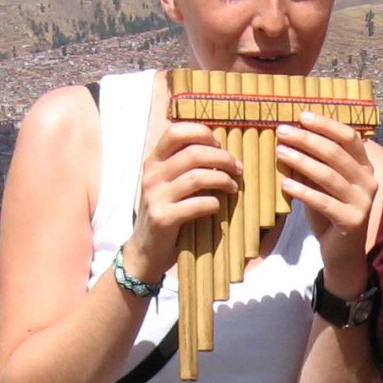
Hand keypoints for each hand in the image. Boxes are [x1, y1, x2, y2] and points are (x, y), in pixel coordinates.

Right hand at [123, 118, 240, 281]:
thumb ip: (184, 165)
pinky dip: (214, 204)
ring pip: (198, 177)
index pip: (176, 132)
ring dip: (223, 180)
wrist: (144, 250)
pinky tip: (218, 207)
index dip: (202, 133)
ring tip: (233, 187)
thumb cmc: (165, 212)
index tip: (219, 145)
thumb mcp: (168, 184)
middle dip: (223, 158)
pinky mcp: (163, 218)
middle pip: (194, 153)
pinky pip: (198, 204)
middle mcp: (152, 175)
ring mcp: (155, 196)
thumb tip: (219, 146)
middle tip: (237, 168)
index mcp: (154, 162)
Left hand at [277, 111, 376, 293]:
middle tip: (282, 131)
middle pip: (336, 153)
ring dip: (302, 161)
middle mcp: (368, 182)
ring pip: (330, 176)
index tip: (302, 116)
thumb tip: (289, 137)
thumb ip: (314, 164)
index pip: (349, 138)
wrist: (342, 253)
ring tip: (280, 152)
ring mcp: (363, 202)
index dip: (326, 125)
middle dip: (308, 140)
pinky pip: (324, 202)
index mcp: (365, 167)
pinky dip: (303, 191)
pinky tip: (285, 183)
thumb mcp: (322, 185)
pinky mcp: (353, 221)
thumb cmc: (330, 213)